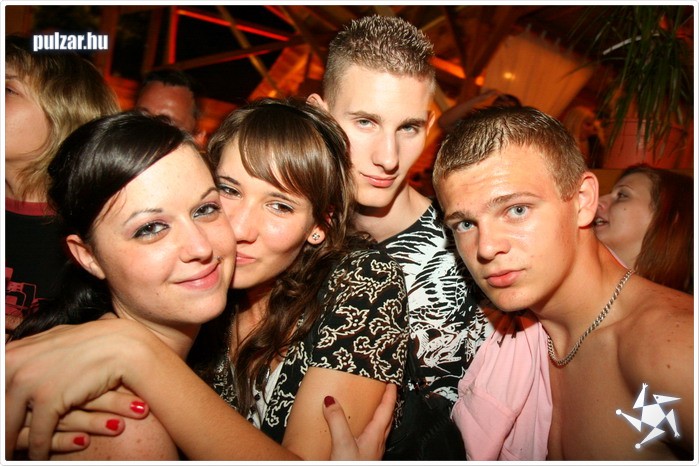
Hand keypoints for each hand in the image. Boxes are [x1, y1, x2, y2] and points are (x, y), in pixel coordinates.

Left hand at [5, 319, 151, 458]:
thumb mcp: (51, 344)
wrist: (122, 344)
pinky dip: (40, 451)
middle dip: (3, 431)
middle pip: (0, 409)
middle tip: (6, 445)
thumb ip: (29, 356)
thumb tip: (11, 360)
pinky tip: (41, 458)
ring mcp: (29, 381)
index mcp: (11, 353)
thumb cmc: (90, 345)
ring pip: (10, 426)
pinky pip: (39, 436)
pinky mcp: (48, 398)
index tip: (4, 423)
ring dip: (13, 445)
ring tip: (14, 455)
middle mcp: (13, 364)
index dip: (0, 408)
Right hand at [323, 383, 395, 459]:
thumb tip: (330, 401)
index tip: (391, 383)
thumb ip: (337, 420)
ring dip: (379, 417)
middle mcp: (377, 443)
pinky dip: (368, 429)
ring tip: (373, 409)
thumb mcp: (342, 443)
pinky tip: (359, 433)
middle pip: (387, 419)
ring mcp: (373, 452)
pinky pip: (371, 439)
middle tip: (386, 393)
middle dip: (387, 404)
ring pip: (380, 429)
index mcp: (375, 435)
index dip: (390, 395)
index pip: (387, 409)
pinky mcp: (366, 458)